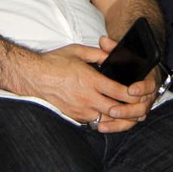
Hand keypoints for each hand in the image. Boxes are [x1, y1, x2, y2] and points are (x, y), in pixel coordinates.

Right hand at [22, 43, 145, 132]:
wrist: (33, 77)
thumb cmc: (53, 63)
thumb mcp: (77, 51)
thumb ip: (98, 54)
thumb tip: (111, 56)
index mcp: (90, 80)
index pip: (119, 91)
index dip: (133, 95)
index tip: (139, 93)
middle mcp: (86, 97)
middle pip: (116, 110)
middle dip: (129, 110)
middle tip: (138, 108)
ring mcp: (80, 109)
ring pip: (105, 119)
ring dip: (117, 118)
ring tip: (126, 114)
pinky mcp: (73, 116)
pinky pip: (92, 120)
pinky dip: (101, 118)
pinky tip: (106, 113)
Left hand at [98, 35, 159, 124]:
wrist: (135, 70)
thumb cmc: (129, 62)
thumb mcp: (123, 53)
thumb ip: (114, 47)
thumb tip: (104, 41)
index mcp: (149, 78)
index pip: (149, 85)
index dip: (141, 88)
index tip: (131, 90)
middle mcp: (148, 94)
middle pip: (143, 106)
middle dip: (127, 109)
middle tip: (113, 109)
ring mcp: (141, 105)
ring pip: (135, 117)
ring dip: (121, 120)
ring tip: (104, 121)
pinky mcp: (133, 114)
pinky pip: (127, 123)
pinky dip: (116, 126)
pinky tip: (102, 127)